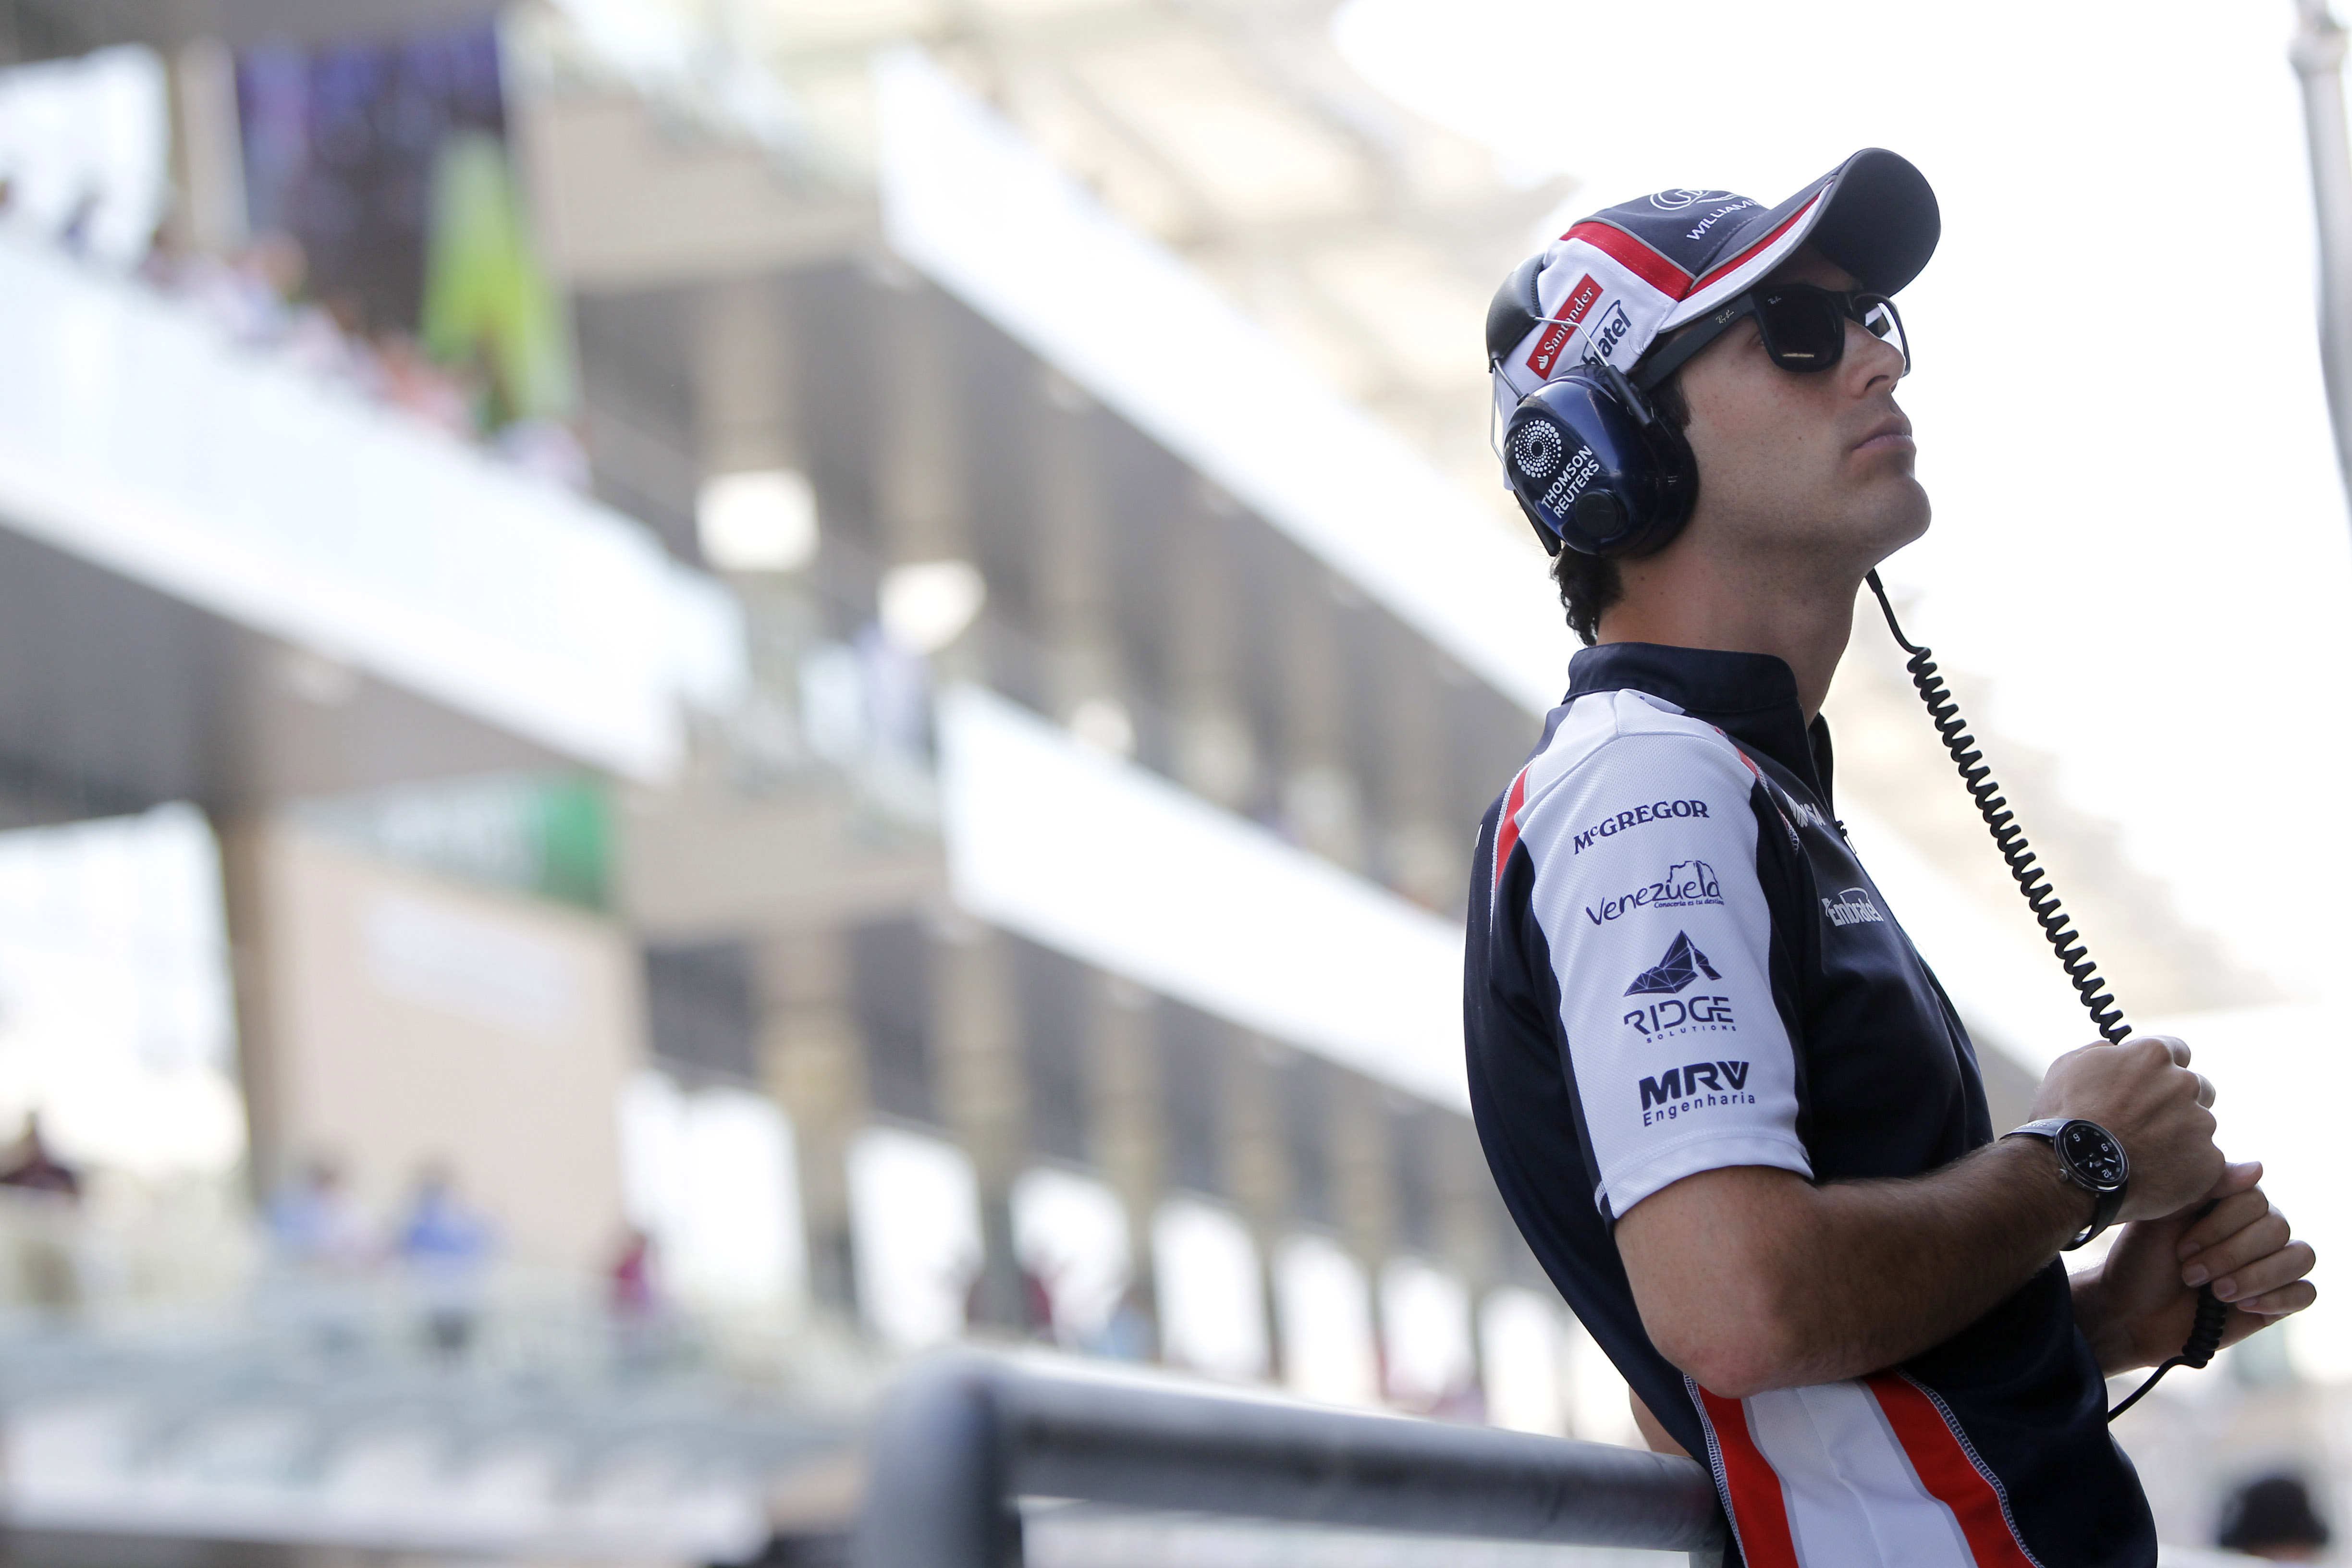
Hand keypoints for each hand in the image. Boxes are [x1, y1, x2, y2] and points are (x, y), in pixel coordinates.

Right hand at [2030, 1034, 2220, 1220]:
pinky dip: (2185, 1168)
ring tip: (2145, 1154)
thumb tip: (2116, 1050)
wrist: (2072, 1172)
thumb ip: (2101, 1052)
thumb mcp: (2068, 1068)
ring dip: (2181, 1135)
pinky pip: (2204, 1161)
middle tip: (2147, 1124)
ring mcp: (2200, 1123)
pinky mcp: (2208, 1161)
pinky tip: (2154, 1174)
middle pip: (2197, 1088)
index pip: (2177, 1051)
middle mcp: (2184, 1084)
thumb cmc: (2064, 1118)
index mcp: (2152, 1055)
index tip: (2148, 1086)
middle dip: (2178, 1102)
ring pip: (2201, 1126)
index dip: (2161, 1070)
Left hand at [2076, 1160, 2318, 1374]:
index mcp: (2227, 1203)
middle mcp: (2253, 1230)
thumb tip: (2258, 1168)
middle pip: (2278, 1228)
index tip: (2181, 1248)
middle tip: (2190, 1274)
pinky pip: (2305, 1293)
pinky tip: (2243, 1306)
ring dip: (2256, 1276)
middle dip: (2230, 1254)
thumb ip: (2206, 1189)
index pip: (2254, 1200)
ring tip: (2217, 1292)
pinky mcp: (2275, 1301)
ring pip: (2300, 1257)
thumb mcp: (2162, 1218)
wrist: (2128, 1313)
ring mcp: (2267, 1265)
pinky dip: (2279, 1298)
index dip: (2220, 1226)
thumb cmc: (2140, 1261)